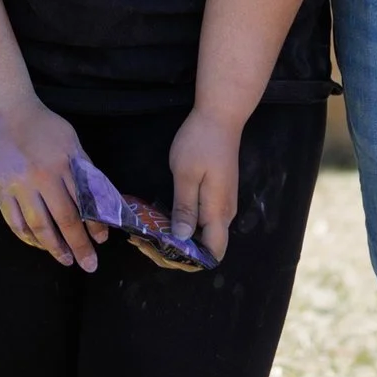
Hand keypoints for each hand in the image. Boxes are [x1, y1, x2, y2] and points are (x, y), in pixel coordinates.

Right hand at [0, 99, 108, 269]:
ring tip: (66, 260)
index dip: (95, 224)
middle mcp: (42, 177)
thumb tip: (102, 199)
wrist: (4, 115)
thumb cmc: (43, 127)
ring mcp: (19, 186)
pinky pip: (16, 223)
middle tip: (89, 264)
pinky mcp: (0, 192)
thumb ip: (84, 169)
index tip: (103, 239)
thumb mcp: (71, 141)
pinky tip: (40, 245)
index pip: (85, 201)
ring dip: (54, 247)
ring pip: (39, 226)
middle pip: (65, 219)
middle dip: (79, 245)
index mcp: (65, 162)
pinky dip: (28, 238)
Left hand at [168, 106, 242, 262]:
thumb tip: (182, 239)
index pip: (214, 251)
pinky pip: (205, 217)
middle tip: (150, 240)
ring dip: (183, 234)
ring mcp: (224, 202)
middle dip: (182, 248)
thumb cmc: (200, 143)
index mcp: (218, 211)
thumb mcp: (186, 174)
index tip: (165, 253)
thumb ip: (185, 208)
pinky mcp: (220, 193)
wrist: (221, 116)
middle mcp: (225, 212)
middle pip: (209, 244)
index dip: (192, 260)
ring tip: (153, 227)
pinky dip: (187, 220)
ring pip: (206, 231)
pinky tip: (167, 211)